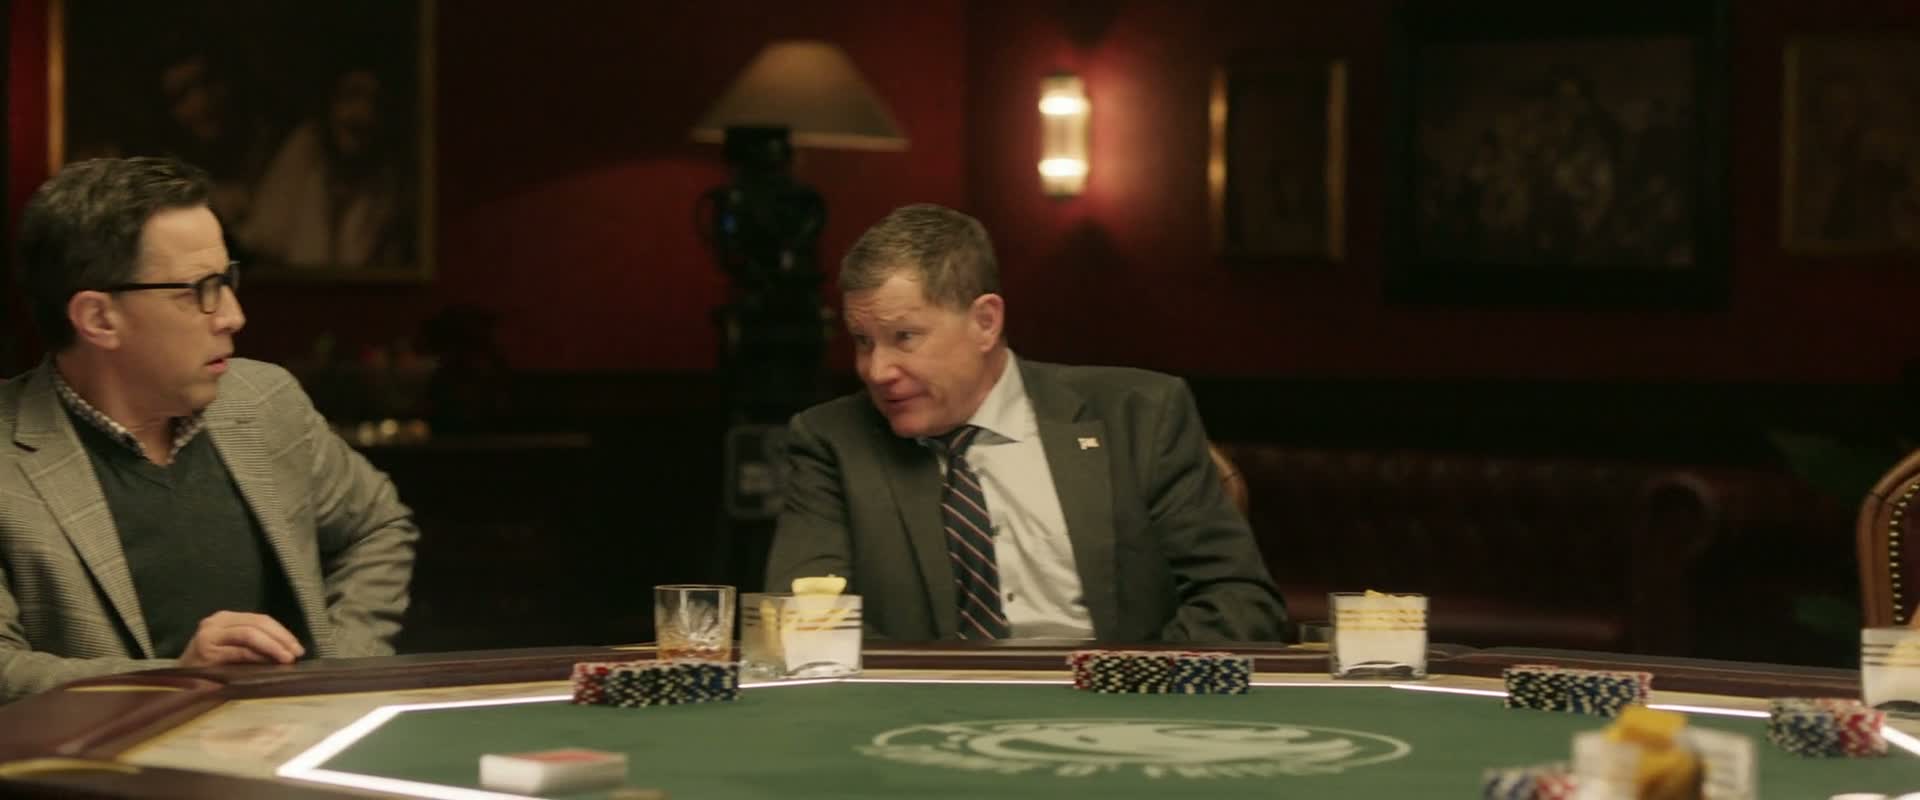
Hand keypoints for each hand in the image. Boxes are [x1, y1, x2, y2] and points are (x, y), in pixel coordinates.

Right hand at [178, 611, 306, 666]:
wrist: (174, 683)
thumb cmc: (207, 668)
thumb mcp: (232, 650)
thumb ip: (253, 645)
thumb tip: (287, 651)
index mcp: (225, 618)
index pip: (260, 619)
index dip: (282, 632)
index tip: (298, 647)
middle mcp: (215, 622)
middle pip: (258, 624)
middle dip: (281, 638)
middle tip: (296, 653)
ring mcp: (209, 635)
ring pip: (250, 634)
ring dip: (273, 646)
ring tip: (287, 658)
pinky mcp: (206, 651)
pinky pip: (239, 650)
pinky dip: (257, 656)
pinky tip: (269, 663)